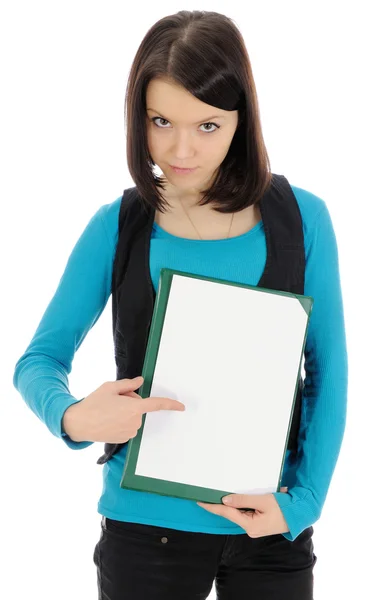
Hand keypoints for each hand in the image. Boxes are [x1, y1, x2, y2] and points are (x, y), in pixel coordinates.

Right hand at [62, 376, 185, 442]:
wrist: (79, 423)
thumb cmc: (93, 403)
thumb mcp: (110, 387)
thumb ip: (128, 384)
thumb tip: (140, 382)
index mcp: (133, 408)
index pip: (156, 405)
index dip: (170, 405)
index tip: (181, 407)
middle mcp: (134, 422)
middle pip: (139, 407)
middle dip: (130, 402)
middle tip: (114, 401)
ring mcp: (129, 432)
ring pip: (133, 417)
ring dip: (125, 412)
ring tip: (108, 411)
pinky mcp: (124, 439)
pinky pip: (128, 426)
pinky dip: (121, 421)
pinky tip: (107, 420)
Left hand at [197, 487, 289, 537]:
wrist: (300, 514)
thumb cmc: (284, 508)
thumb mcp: (263, 500)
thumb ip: (243, 500)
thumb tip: (225, 500)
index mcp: (250, 525)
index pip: (226, 513)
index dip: (212, 506)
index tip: (199, 500)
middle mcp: (250, 528)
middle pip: (231, 513)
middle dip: (220, 504)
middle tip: (206, 493)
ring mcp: (254, 527)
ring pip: (238, 513)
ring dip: (231, 503)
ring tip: (218, 493)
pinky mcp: (258, 523)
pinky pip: (245, 513)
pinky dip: (240, 505)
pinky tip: (235, 498)